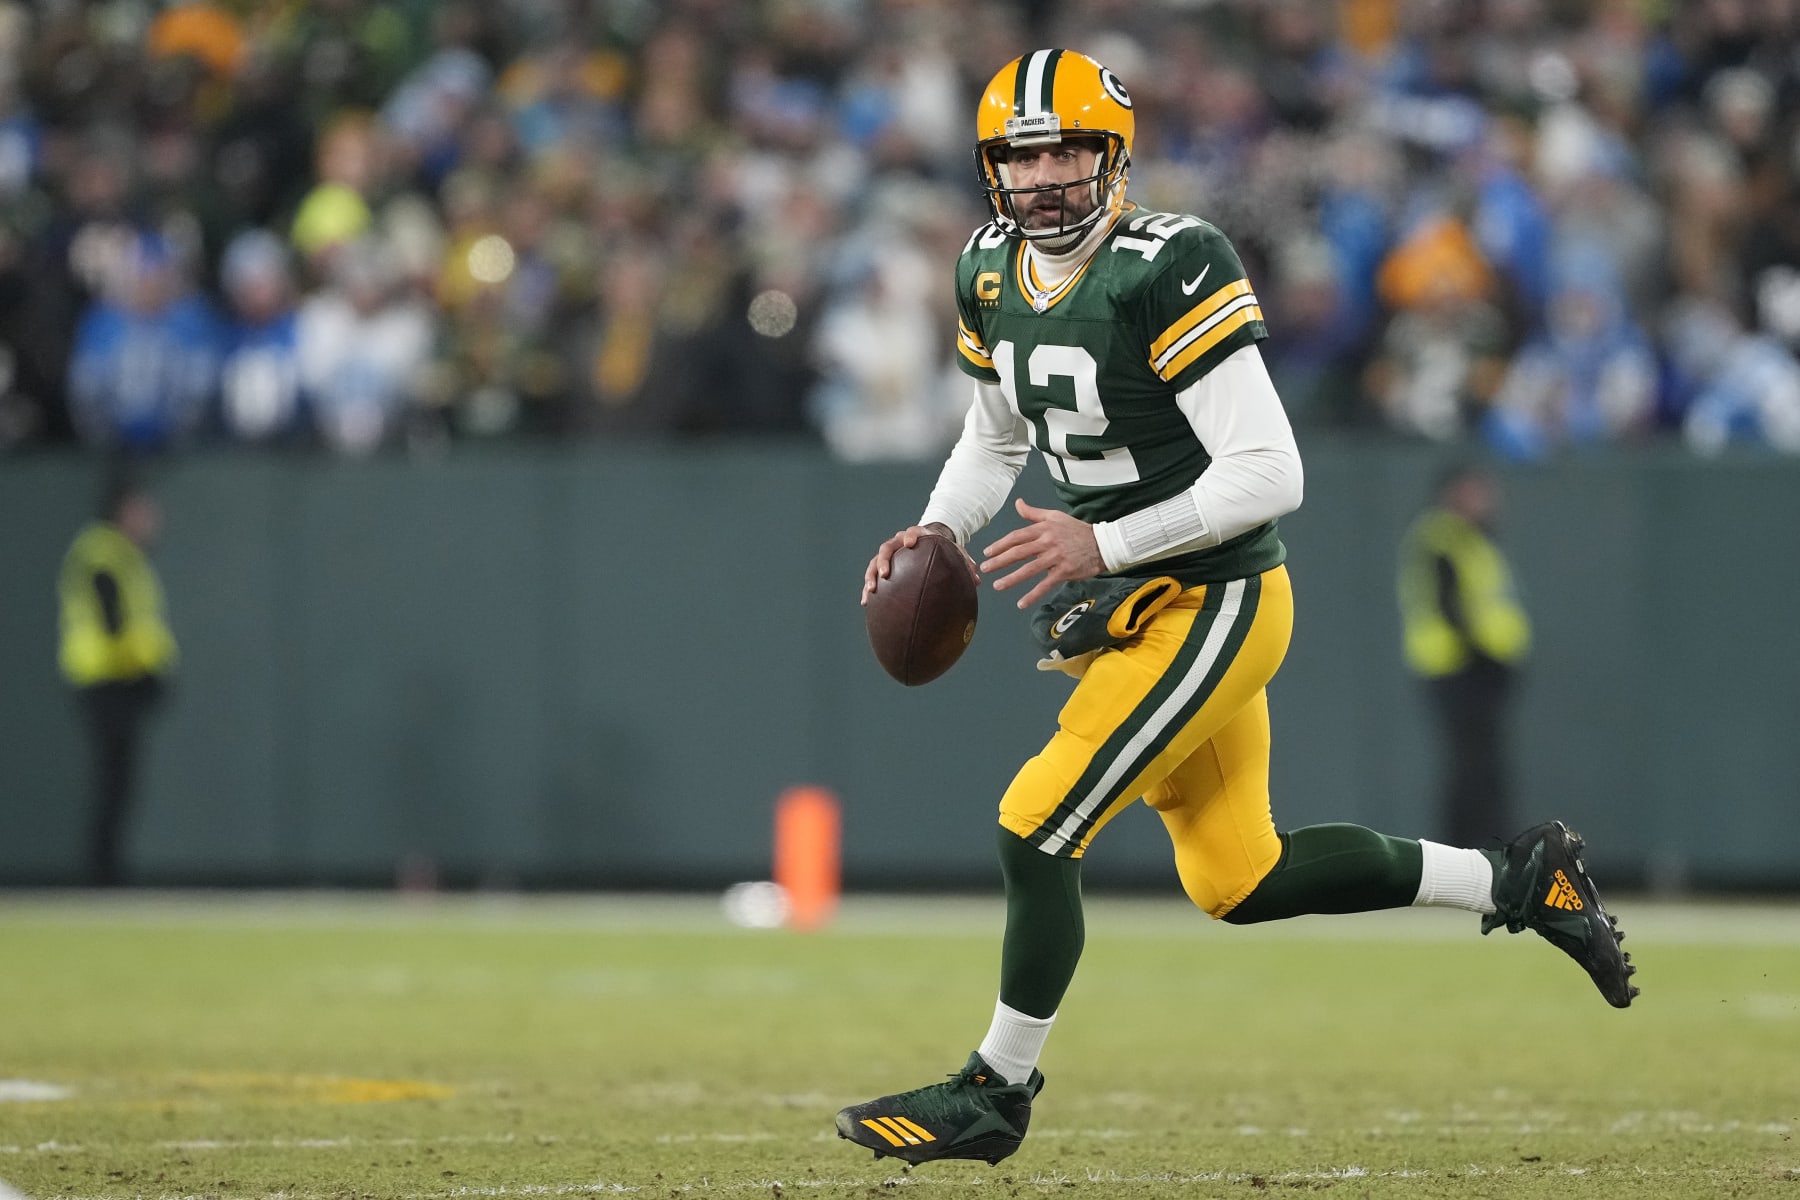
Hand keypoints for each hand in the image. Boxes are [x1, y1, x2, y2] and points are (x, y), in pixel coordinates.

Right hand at [861, 522, 977, 604]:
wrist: (927, 541)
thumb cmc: (942, 548)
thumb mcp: (954, 553)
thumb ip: (964, 564)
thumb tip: (978, 581)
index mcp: (917, 535)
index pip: (911, 532)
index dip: (909, 536)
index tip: (909, 544)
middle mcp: (898, 542)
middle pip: (887, 547)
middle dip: (884, 560)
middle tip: (885, 574)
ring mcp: (889, 554)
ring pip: (875, 562)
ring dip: (871, 576)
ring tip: (870, 591)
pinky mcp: (882, 565)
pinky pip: (872, 575)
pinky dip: (868, 587)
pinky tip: (866, 602)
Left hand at [981, 498, 1103, 608]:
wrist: (1102, 543)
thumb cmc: (1076, 530)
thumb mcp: (1055, 516)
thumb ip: (1033, 513)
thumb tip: (1018, 503)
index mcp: (1043, 528)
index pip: (1017, 536)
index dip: (1000, 545)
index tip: (987, 552)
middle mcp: (1047, 542)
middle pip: (1019, 552)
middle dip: (999, 561)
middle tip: (985, 569)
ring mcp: (1056, 557)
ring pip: (1029, 569)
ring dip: (1012, 579)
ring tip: (997, 586)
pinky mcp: (1064, 571)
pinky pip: (1045, 585)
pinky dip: (1033, 595)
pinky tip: (1021, 603)